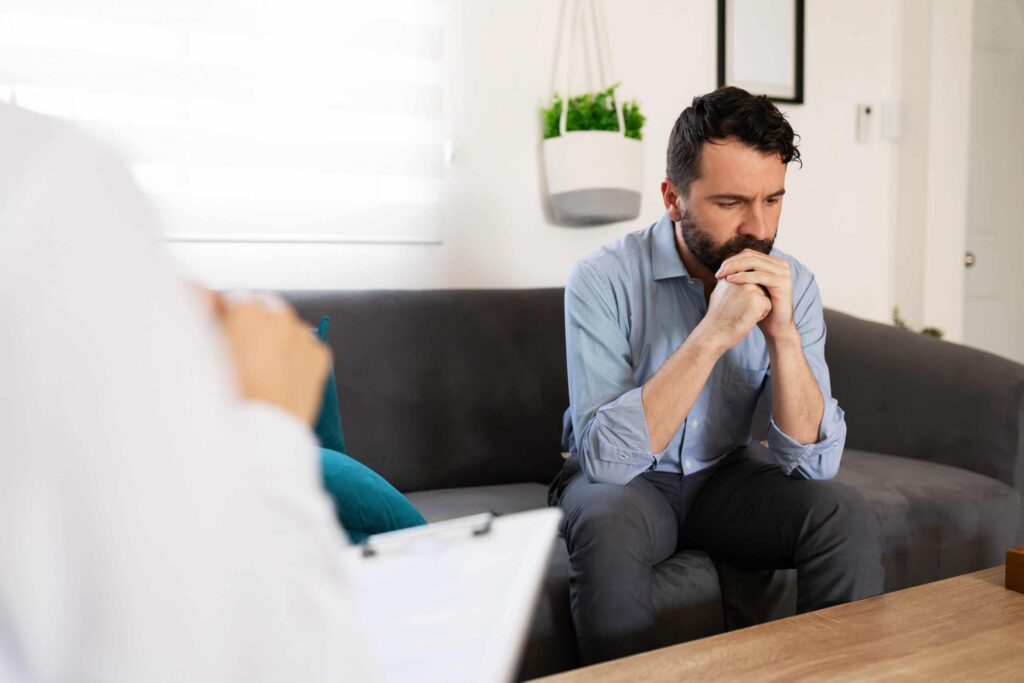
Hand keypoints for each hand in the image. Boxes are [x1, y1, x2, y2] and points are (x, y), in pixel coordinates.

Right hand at [209, 291, 330, 425]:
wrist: (262, 434)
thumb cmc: (228, 397)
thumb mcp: (204, 352)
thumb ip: (203, 315)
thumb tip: (196, 291)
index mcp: (247, 311)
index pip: (233, 300)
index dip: (224, 316)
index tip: (220, 332)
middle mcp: (279, 317)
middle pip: (263, 310)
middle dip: (253, 325)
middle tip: (240, 354)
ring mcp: (303, 336)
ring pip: (287, 328)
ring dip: (276, 338)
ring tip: (261, 370)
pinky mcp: (319, 356)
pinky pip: (306, 347)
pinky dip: (296, 356)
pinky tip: (281, 377)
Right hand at [700, 278, 771, 350]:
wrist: (714, 333)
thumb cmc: (717, 317)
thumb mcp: (719, 293)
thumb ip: (729, 282)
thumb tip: (734, 278)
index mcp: (731, 274)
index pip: (748, 281)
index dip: (744, 296)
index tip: (733, 305)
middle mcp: (741, 277)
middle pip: (758, 287)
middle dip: (752, 299)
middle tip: (736, 310)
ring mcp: (750, 288)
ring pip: (764, 296)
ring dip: (757, 306)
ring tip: (741, 313)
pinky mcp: (759, 299)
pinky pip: (768, 305)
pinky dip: (761, 315)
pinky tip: (747, 318)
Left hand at [715, 249, 794, 340]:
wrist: (775, 328)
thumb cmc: (759, 310)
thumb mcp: (749, 289)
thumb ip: (741, 275)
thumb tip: (722, 266)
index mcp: (773, 263)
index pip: (748, 254)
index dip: (731, 260)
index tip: (718, 271)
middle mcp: (780, 265)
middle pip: (751, 256)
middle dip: (731, 263)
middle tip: (718, 273)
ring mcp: (783, 272)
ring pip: (754, 263)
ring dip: (735, 267)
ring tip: (721, 276)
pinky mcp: (783, 282)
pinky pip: (760, 275)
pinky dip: (743, 276)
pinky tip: (731, 280)